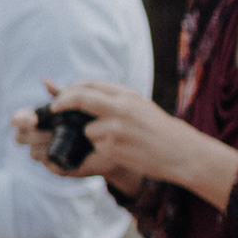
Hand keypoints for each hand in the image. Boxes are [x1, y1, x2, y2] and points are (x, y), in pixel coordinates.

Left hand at [23, 78, 224, 201]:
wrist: (183, 152)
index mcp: (127, 95)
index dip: (70, 90)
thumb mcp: (138, 106)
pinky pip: (96, 146)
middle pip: (79, 98)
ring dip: (92, 135)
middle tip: (54, 110)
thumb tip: (78, 93)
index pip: (88, 85)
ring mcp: (116, 128)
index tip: (61, 97)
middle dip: (62, 103)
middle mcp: (120, 108)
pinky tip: (123, 150)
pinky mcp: (114, 147)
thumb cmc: (159, 129)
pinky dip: (102, 148)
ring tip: (119, 140)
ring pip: (87, 129)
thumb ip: (112, 99)